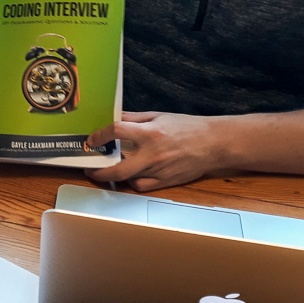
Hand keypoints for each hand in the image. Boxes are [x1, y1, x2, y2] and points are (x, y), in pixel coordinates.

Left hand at [84, 111, 225, 190]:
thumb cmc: (187, 127)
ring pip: (128, 179)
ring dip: (114, 176)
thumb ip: (135, 118)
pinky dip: (132, 182)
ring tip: (106, 171)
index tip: (93, 139)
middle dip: (99, 171)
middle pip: (118, 168)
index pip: (117, 132)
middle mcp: (153, 154)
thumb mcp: (159, 116)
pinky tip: (129, 175)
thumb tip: (115, 119)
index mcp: (151, 133)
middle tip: (90, 168)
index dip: (100, 135)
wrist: (213, 144)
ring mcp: (159, 171)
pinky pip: (142, 186)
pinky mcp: (166, 182)